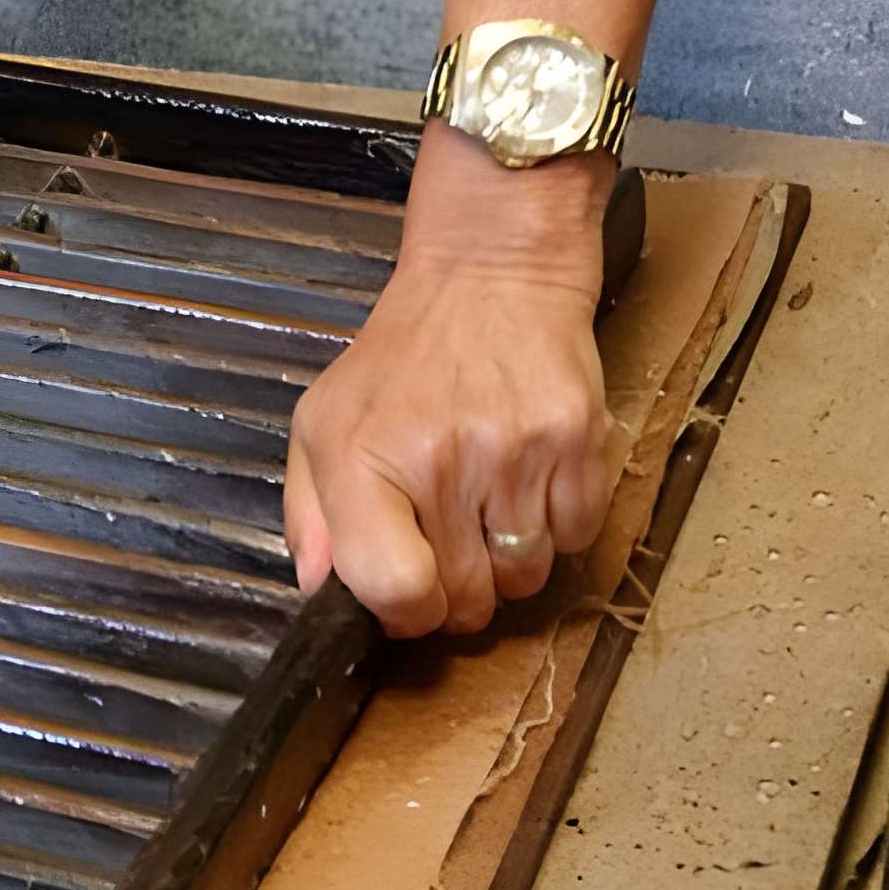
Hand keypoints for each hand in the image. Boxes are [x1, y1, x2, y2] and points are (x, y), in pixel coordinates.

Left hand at [283, 125, 618, 637]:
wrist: (489, 275)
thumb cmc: (401, 359)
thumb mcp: (322, 423)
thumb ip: (310, 514)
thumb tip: (316, 588)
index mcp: (362, 461)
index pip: (395, 589)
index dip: (406, 614)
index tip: (411, 597)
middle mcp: (438, 460)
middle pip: (468, 597)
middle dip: (460, 594)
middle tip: (452, 548)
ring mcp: (513, 451)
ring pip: (527, 576)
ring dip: (511, 563)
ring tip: (490, 509)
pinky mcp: (577, 439)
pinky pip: (579, 538)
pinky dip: (559, 531)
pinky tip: (531, 486)